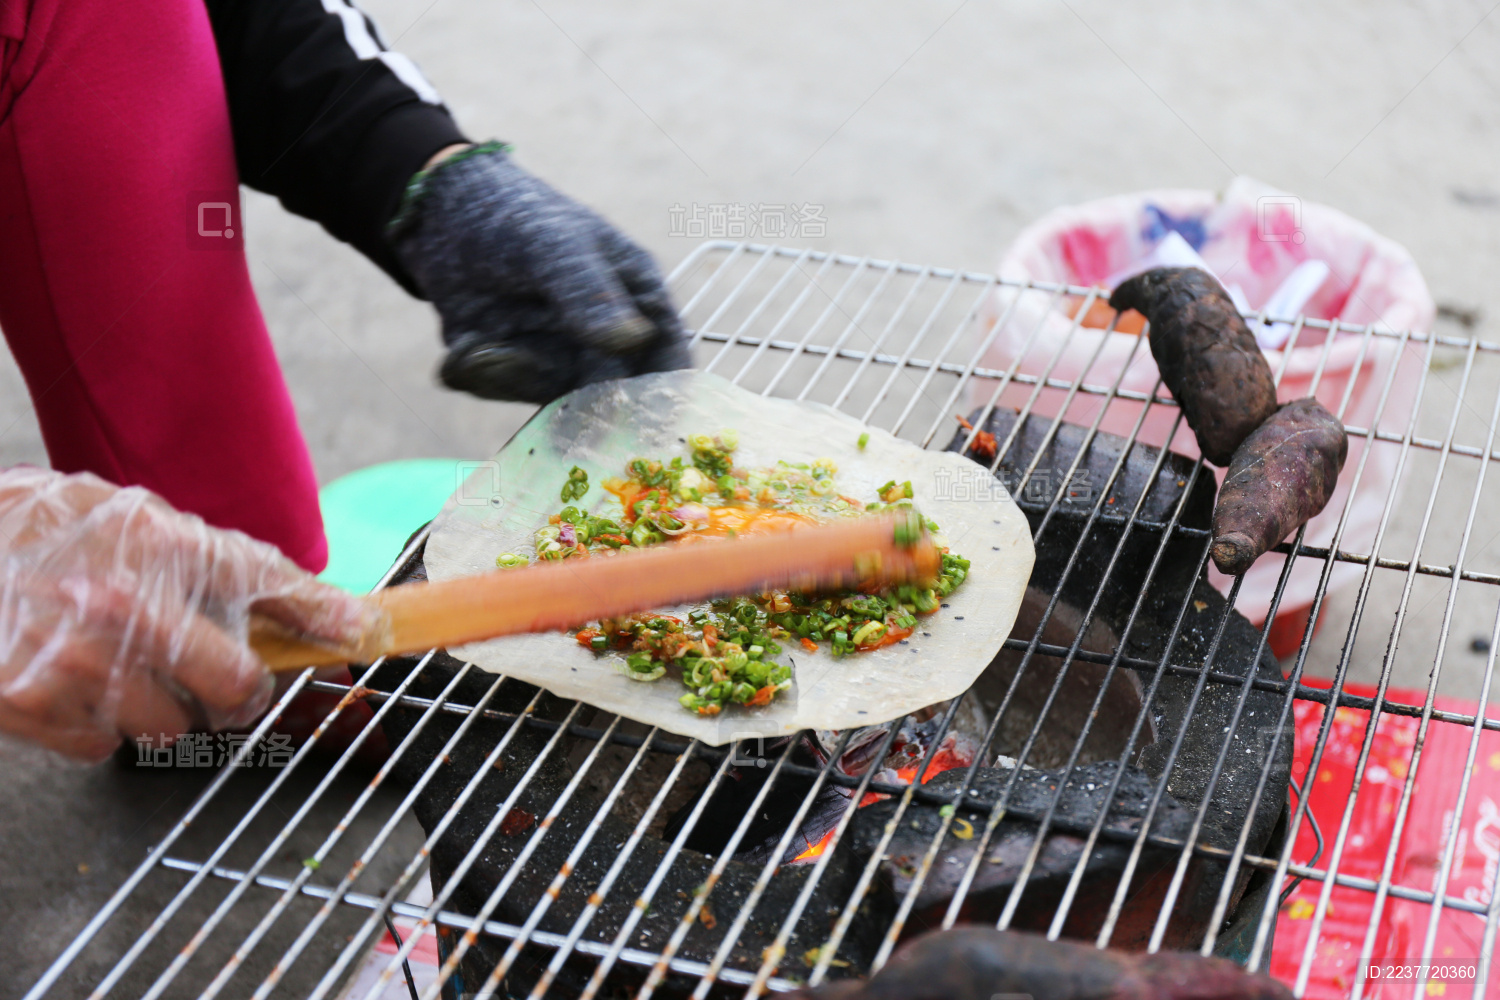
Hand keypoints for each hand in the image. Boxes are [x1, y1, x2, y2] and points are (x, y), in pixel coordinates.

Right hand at [0, 468, 383, 760]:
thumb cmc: (28, 531)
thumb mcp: (129, 520)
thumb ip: (213, 560)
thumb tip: (315, 603)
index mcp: (159, 545)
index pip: (272, 582)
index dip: (327, 614)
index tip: (361, 633)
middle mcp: (129, 605)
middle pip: (238, 687)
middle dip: (235, 691)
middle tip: (219, 680)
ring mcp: (81, 662)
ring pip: (173, 727)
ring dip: (157, 709)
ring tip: (114, 667)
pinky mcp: (32, 708)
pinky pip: (103, 746)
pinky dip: (94, 727)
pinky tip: (68, 684)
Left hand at [388, 142, 690, 404]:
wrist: (439, 212)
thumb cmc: (516, 215)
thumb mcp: (555, 245)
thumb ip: (589, 292)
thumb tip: (631, 340)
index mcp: (637, 299)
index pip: (666, 359)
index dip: (664, 398)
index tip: (646, 430)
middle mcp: (606, 338)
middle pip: (611, 398)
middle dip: (579, 413)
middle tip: (555, 429)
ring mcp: (561, 357)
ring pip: (548, 400)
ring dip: (513, 378)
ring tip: (480, 346)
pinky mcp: (516, 368)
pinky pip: (506, 390)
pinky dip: (481, 373)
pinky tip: (467, 345)